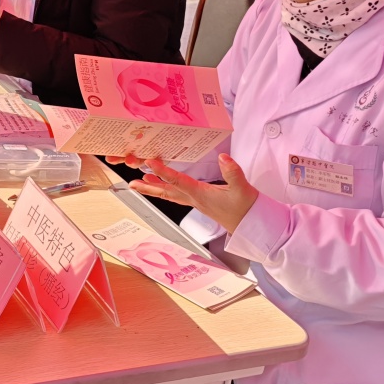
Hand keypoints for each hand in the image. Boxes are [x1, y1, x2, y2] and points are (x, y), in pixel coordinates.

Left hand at [124, 153, 259, 234]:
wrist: (252, 226)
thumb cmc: (247, 209)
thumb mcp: (243, 189)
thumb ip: (233, 173)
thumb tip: (223, 157)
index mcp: (202, 195)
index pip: (178, 182)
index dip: (163, 172)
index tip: (150, 163)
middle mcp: (195, 200)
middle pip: (167, 192)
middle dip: (148, 187)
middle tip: (131, 184)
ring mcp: (197, 202)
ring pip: (170, 195)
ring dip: (154, 189)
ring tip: (140, 183)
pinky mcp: (201, 203)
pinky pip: (178, 196)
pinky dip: (168, 191)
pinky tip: (165, 187)